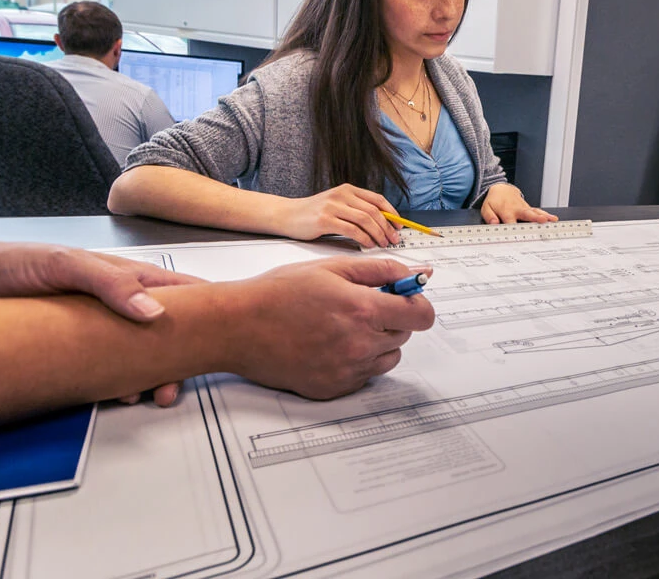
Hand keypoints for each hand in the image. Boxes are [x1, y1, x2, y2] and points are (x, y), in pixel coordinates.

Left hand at [0, 243, 204, 408]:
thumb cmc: (16, 264)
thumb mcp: (68, 265)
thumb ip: (112, 283)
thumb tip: (154, 312)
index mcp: (131, 278)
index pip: (187, 293)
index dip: (212, 313)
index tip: (228, 335)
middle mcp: (122, 303)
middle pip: (169, 333)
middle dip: (180, 363)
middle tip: (173, 387)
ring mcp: (104, 326)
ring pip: (143, 356)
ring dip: (150, 378)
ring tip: (150, 394)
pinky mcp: (80, 348)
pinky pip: (112, 370)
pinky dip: (121, 387)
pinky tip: (117, 395)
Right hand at [225, 257, 435, 399]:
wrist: (237, 327)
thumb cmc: (278, 293)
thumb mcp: (331, 268)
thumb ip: (380, 270)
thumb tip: (416, 273)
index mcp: (362, 310)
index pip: (421, 316)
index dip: (418, 304)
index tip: (406, 298)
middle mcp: (359, 345)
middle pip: (405, 335)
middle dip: (391, 318)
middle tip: (360, 306)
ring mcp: (346, 371)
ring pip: (388, 357)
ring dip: (378, 342)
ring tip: (343, 326)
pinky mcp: (333, 389)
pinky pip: (365, 375)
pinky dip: (357, 361)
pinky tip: (329, 345)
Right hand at [281, 184, 401, 247]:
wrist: (287, 215)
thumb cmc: (313, 213)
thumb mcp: (337, 204)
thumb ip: (356, 209)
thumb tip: (382, 223)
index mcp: (348, 189)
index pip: (377, 199)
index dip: (392, 213)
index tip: (399, 226)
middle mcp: (342, 195)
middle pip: (374, 211)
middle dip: (387, 227)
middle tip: (393, 240)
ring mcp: (333, 206)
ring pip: (365, 220)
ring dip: (378, 234)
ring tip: (382, 244)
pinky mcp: (325, 220)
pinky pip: (352, 230)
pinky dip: (364, 239)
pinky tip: (367, 245)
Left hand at [480, 183, 557, 223]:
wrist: (502, 190)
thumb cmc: (494, 201)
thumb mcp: (486, 208)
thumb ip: (489, 216)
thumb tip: (494, 223)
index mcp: (506, 212)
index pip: (510, 222)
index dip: (513, 229)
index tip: (518, 236)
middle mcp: (517, 210)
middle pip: (526, 215)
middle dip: (534, 218)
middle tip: (542, 221)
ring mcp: (525, 208)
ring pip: (535, 212)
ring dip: (544, 216)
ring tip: (551, 220)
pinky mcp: (529, 209)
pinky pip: (538, 211)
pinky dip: (546, 215)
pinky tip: (553, 219)